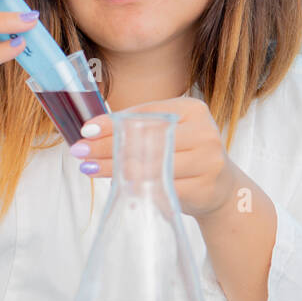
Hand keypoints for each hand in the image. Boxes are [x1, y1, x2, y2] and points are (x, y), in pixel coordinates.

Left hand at [70, 96, 240, 218]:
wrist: (221, 190)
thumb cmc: (186, 157)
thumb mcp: (168, 134)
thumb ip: (138, 128)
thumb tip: (92, 130)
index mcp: (194, 109)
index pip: (146, 112)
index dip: (113, 122)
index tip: (86, 130)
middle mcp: (204, 132)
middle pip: (146, 139)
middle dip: (107, 146)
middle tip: (80, 151)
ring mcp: (207, 161)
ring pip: (150, 164)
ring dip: (113, 168)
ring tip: (89, 168)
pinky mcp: (204, 188)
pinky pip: (161, 187)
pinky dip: (134, 186)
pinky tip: (115, 185)